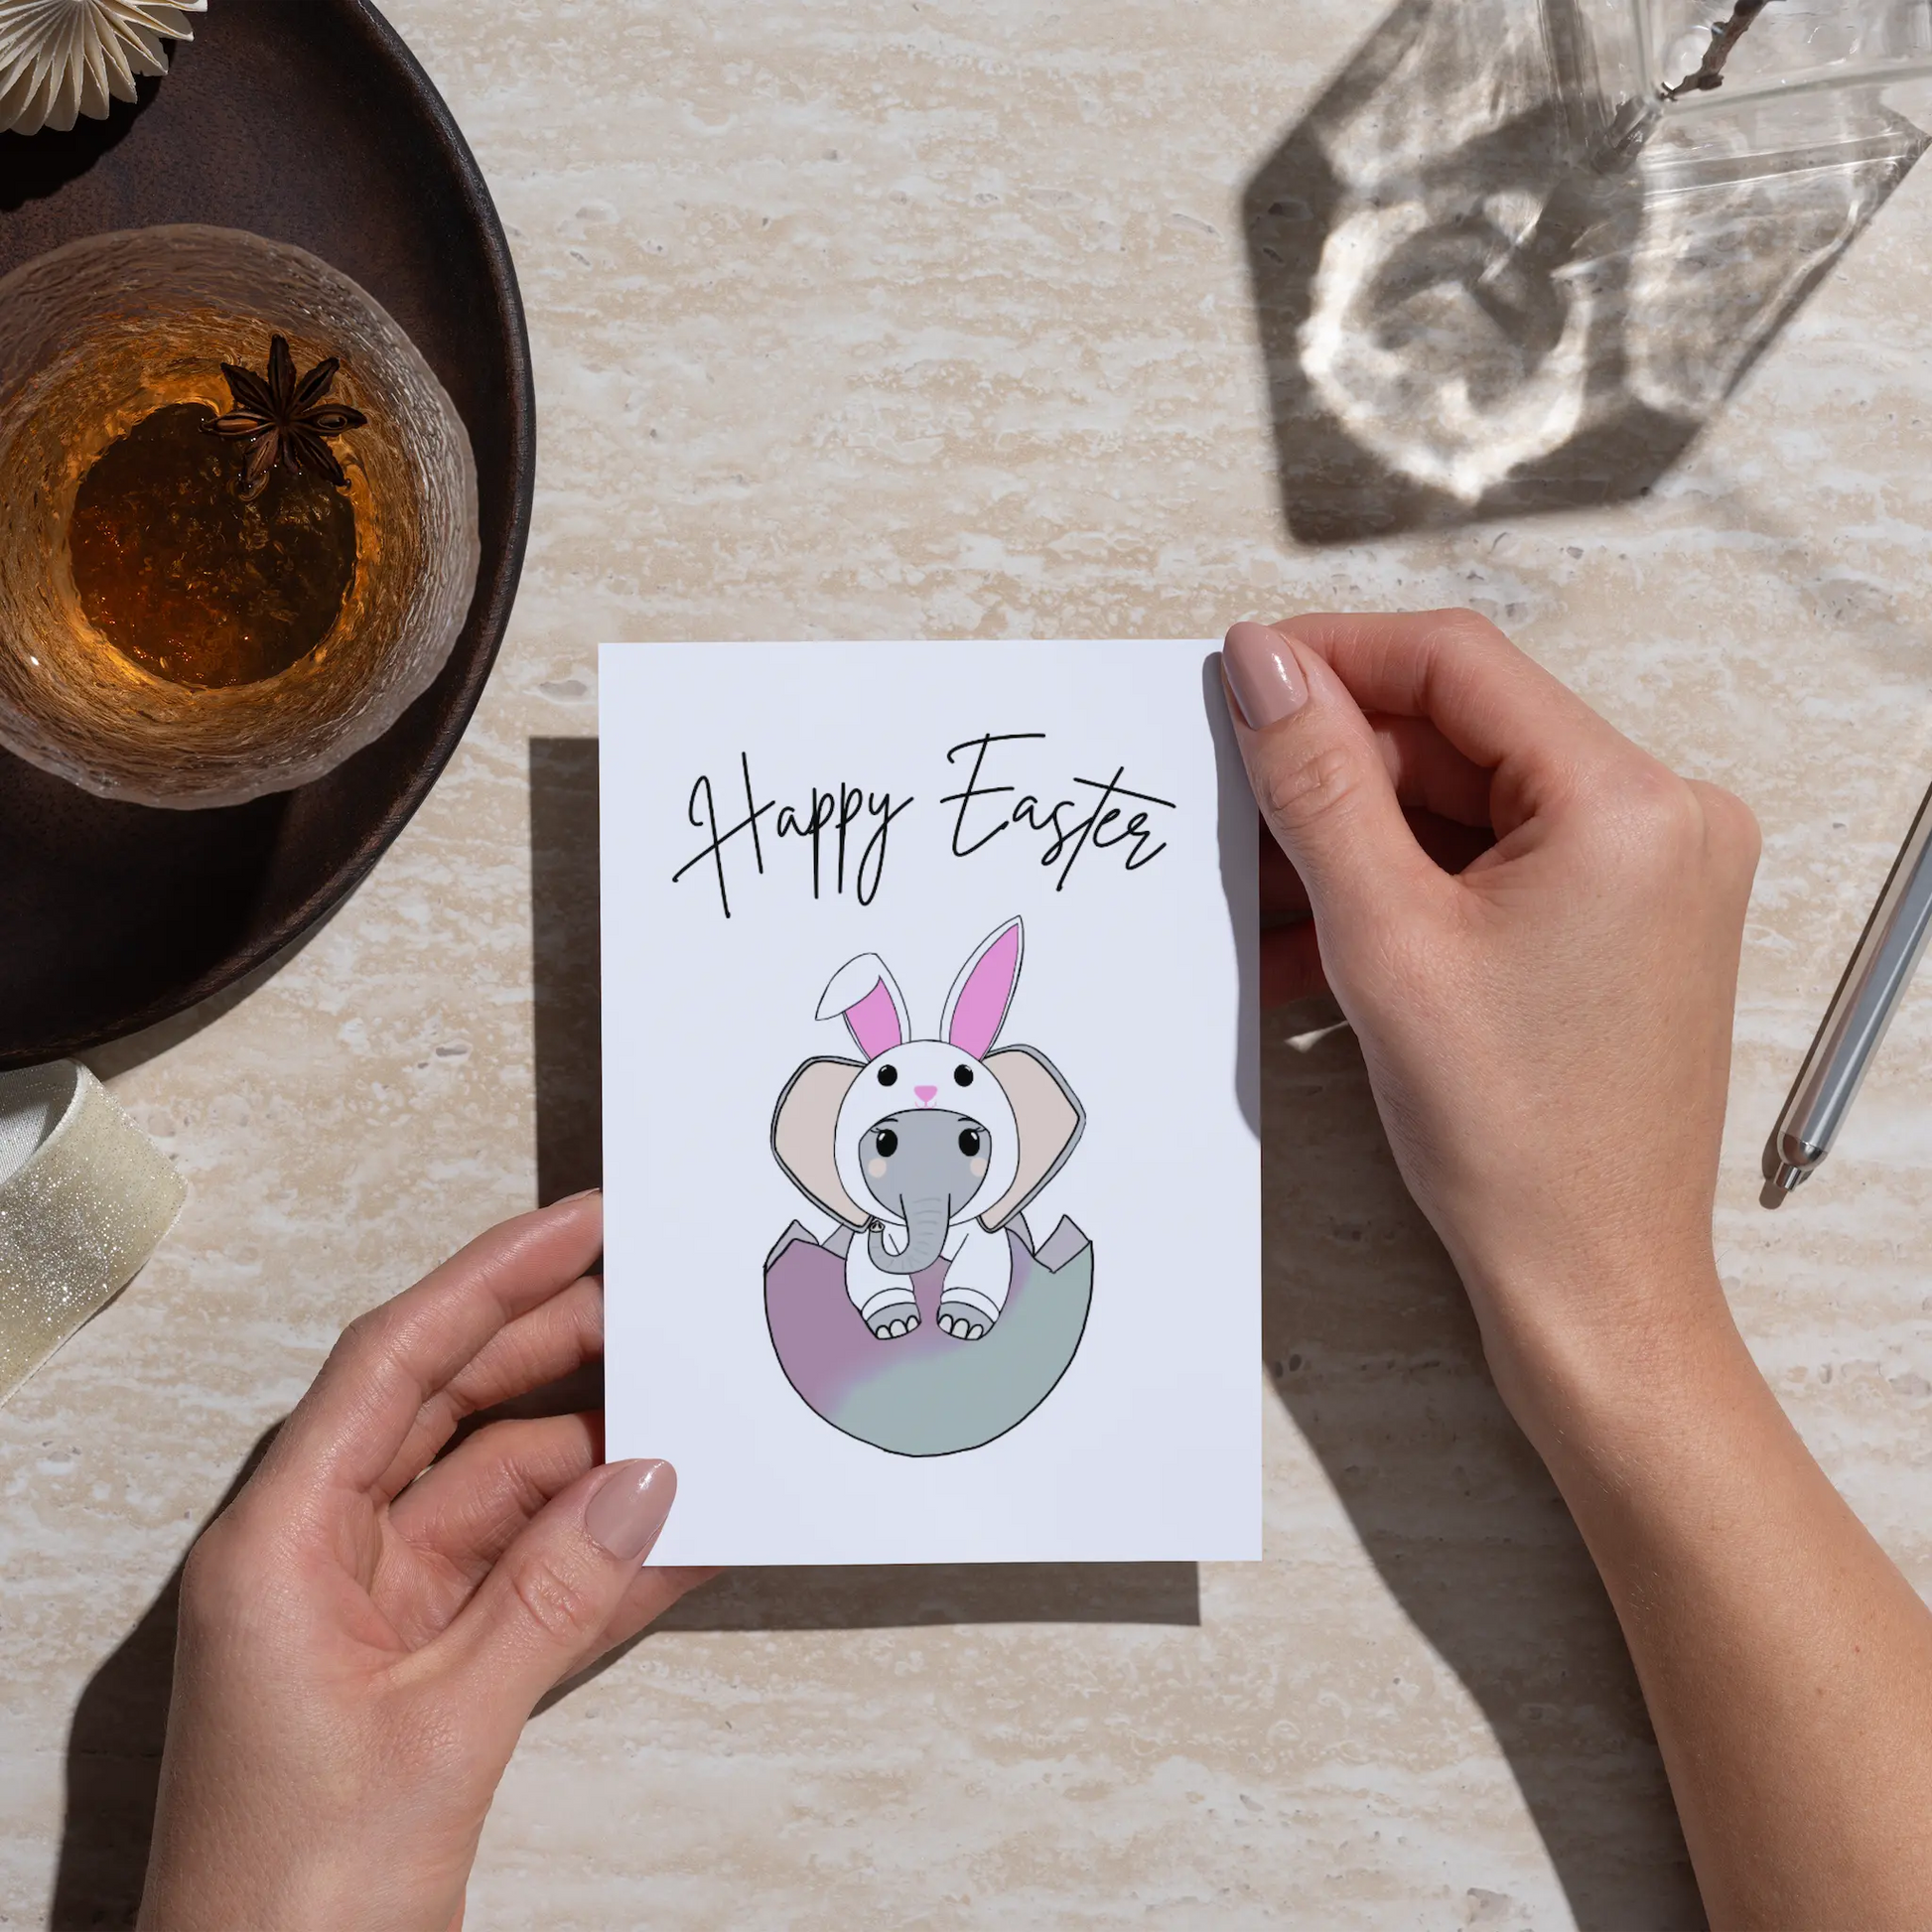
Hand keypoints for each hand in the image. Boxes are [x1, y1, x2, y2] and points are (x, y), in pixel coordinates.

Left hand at [138, 1194, 713, 1931]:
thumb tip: (644, 1483)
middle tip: (658, 1308)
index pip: (394, 1365)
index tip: (579, 1225)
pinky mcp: (424, 1668)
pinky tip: (680, 1536)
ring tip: (693, 1419)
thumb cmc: (293, 1897)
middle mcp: (322, 1557)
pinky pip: (526, 1581)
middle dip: (556, 1355)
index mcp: (282, 1543)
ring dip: (598, 1467)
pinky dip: (599, 1561)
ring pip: (502, 1493)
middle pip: (452, 1411)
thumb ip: (553, 1595)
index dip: (490, 1281)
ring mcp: (377, 1612)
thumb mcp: (441, 1729)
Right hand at [1225, 609, 1757, 1423]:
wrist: (1589, 1281)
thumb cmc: (1518, 1139)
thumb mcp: (1385, 939)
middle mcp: (1663, 819)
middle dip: (1337, 771)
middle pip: (1461, 736)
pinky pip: (1491, 866)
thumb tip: (1265, 664)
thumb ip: (1318, 782)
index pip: (1457, 664)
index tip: (1241, 677)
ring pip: (1466, 805)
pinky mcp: (1622, 921)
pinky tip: (1317, 936)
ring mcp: (1650, 873)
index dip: (1333, 656)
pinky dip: (1404, 889)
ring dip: (1358, 840)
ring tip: (1263, 895)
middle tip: (1233, 802)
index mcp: (1630, 803)